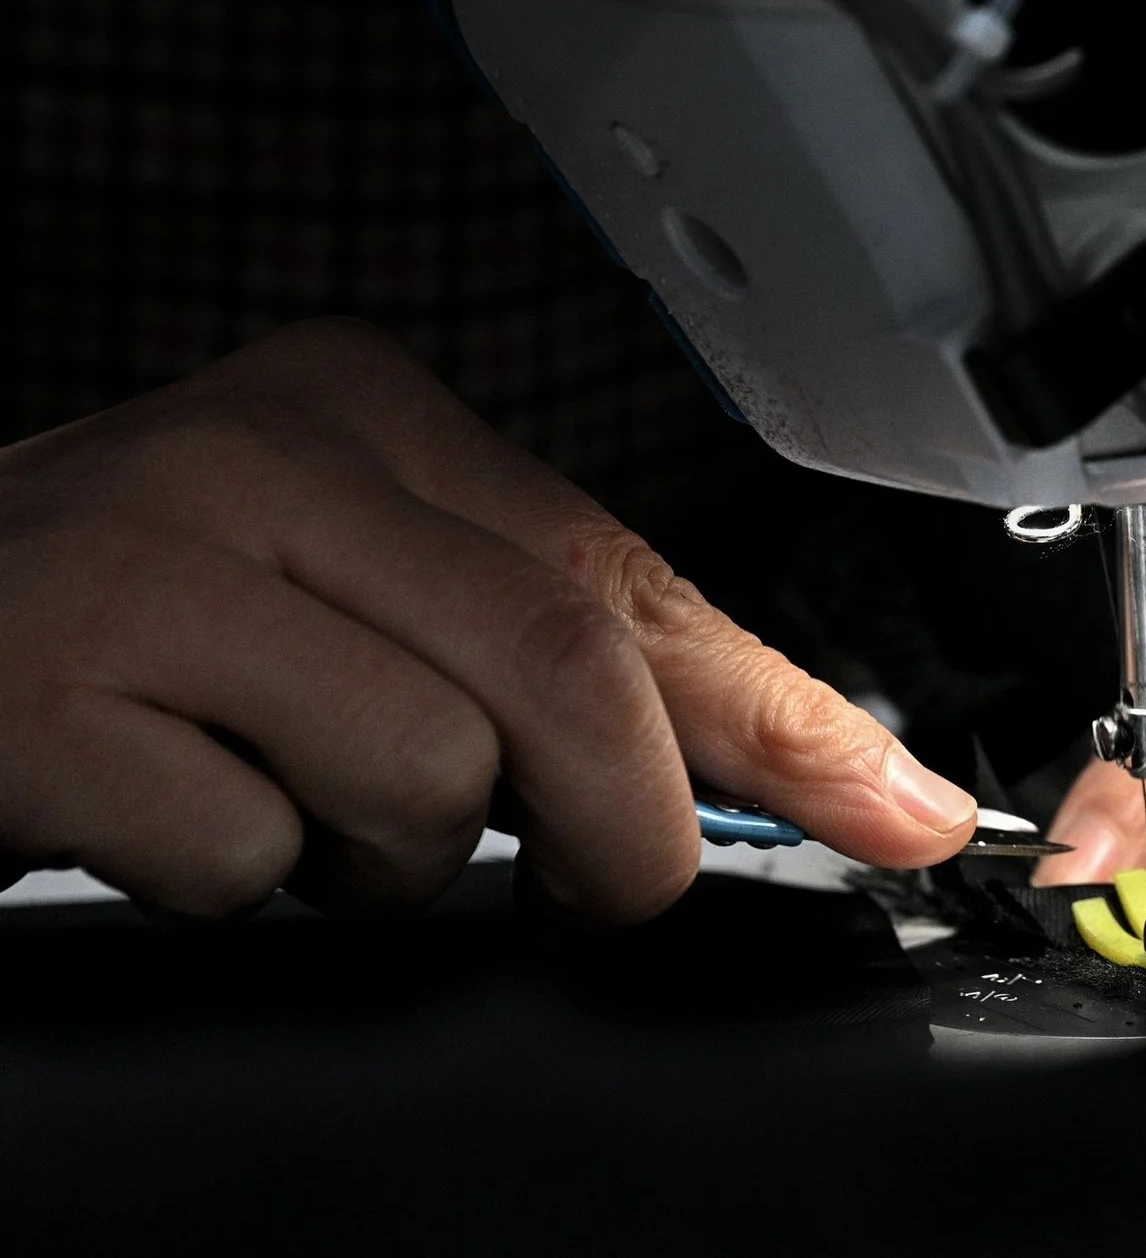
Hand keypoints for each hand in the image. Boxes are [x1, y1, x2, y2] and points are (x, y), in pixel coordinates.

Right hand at [0, 319, 974, 922]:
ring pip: (424, 775)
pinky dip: (232, 887)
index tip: (905, 810)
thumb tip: (803, 762)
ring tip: (282, 807)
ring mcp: (144, 561)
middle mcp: (262, 455)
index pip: (626, 575)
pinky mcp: (38, 691)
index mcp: (360, 411)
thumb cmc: (128, 630)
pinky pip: (244, 855)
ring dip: (386, 861)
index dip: (781, 714)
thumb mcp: (346, 596)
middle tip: (605, 888)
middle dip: (625, 827)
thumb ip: (539, 656)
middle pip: (562, 669)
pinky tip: (160, 814)